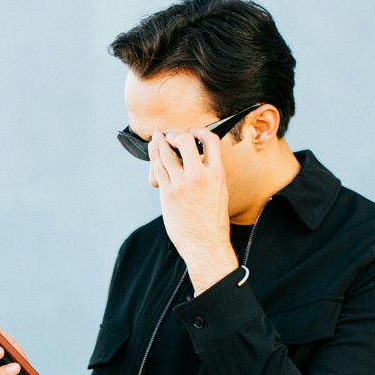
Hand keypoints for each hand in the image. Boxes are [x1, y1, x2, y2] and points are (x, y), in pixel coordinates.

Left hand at [150, 128, 237, 292]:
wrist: (205, 244)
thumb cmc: (212, 220)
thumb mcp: (220, 191)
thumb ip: (210, 172)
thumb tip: (199, 157)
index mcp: (217, 174)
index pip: (210, 140)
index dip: (199, 130)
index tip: (192, 131)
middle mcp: (199, 176)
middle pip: (184, 140)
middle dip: (175, 134)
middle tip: (170, 136)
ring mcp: (181, 184)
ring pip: (166, 154)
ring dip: (159, 143)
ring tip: (157, 139)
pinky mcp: (167, 193)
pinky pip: (158, 169)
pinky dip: (155, 158)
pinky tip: (154, 154)